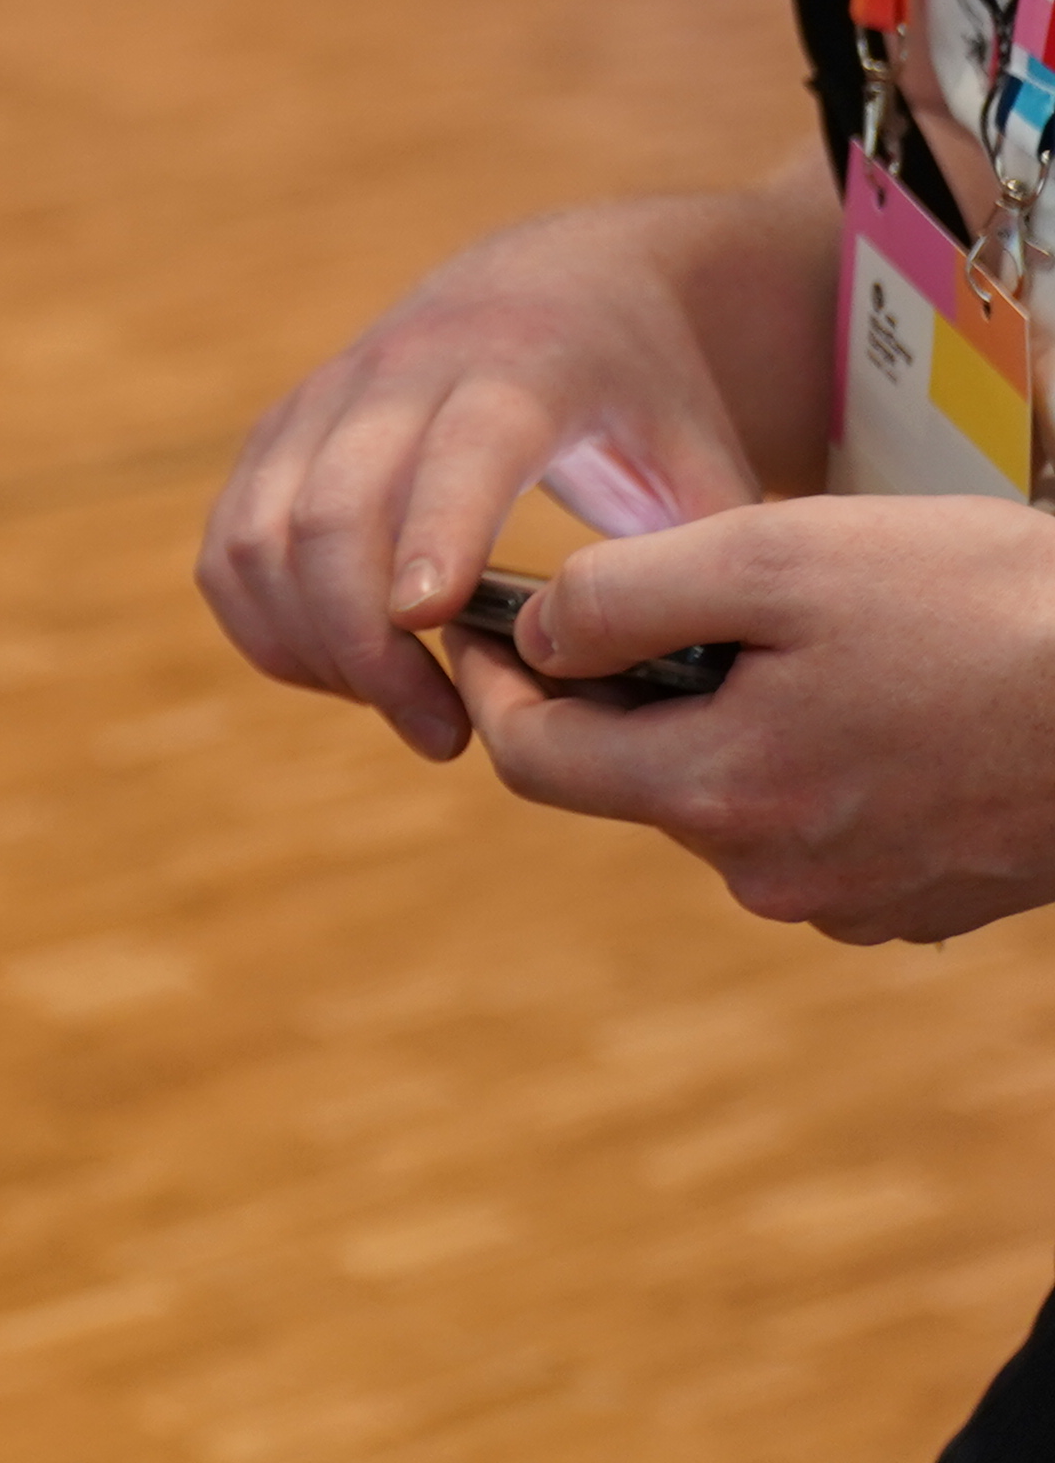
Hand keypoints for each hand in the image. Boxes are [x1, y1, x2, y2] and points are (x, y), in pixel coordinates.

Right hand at [198, 190, 791, 760]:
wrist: (556, 290)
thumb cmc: (646, 400)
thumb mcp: (706, 459)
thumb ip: (706, 565)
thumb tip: (692, 691)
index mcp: (520, 371)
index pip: (458, 452)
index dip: (433, 533)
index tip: (426, 625)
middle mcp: (399, 375)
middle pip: (330, 509)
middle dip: (363, 641)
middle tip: (441, 734)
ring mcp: (322, 401)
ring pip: (258, 537)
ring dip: (310, 645)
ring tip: (402, 705)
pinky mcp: (276, 435)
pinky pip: (227, 549)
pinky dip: (265, 626)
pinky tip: (342, 672)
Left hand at [462, 499, 1054, 940]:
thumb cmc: (982, 607)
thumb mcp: (776, 559)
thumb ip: (625, 596)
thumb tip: (537, 636)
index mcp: (722, 797)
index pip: (536, 761)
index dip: (495, 683)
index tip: (480, 625)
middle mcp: (777, 879)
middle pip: (634, 781)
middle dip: (623, 695)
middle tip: (661, 602)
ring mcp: (858, 903)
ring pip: (729, 802)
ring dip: (727, 725)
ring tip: (803, 640)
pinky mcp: (927, 901)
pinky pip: (819, 829)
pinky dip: (811, 763)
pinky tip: (876, 698)